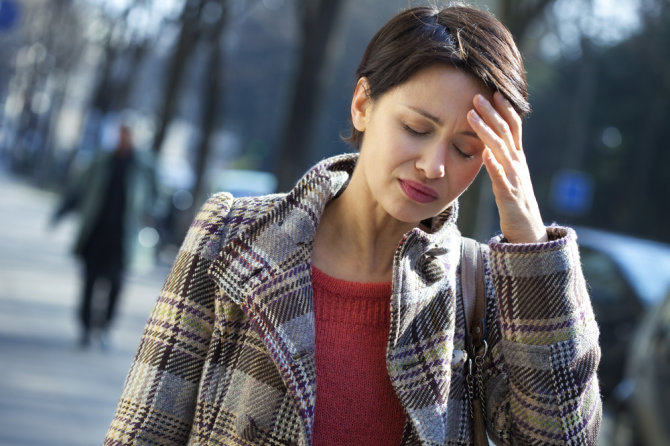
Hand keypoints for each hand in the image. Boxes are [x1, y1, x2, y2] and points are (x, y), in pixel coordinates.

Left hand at [466, 92, 546, 243]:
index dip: (505, 110)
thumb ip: (500, 159)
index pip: (513, 128)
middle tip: (478, 96)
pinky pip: (500, 177)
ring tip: (472, 115)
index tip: (494, 92)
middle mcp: (518, 164)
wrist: (527, 230)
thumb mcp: (508, 175)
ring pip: (500, 149)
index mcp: (517, 158)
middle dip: (492, 113)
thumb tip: (486, 145)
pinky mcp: (508, 194)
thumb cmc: (514, 201)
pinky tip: (485, 153)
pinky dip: (494, 165)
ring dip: (486, 130)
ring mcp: (514, 178)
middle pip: (506, 132)